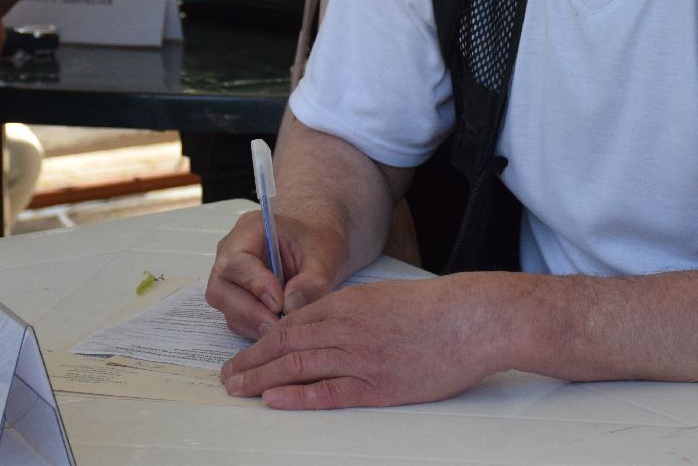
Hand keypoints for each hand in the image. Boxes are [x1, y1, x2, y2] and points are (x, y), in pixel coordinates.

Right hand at [205, 209, 350, 339]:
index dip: (254, 285)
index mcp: (250, 231)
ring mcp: (229, 277)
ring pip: (226, 308)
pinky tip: (279, 327)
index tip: (280, 302)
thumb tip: (290, 306)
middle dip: (249, 311)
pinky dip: (255, 328)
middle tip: (279, 324)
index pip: (236, 261)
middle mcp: (230, 253)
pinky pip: (236, 319)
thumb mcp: (324, 257)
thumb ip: (311, 281)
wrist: (317, 247)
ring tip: (283, 327)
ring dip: (253, 323)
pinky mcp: (235, 298)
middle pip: (220, 288)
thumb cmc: (318, 243)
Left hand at [219, 275, 502, 408]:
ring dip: (261, 378)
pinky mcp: (377, 385)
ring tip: (238, 389)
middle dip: (250, 361)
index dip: (261, 340)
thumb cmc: (434, 309)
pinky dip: (296, 396)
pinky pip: (328, 392)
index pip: (291, 322)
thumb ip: (349, 311)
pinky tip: (274, 399)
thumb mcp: (383, 298)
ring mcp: (360, 358)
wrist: (471, 319)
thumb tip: (319, 327)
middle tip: (226, 375)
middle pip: (285, 345)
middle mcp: (347, 328)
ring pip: (297, 366)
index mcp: (348, 304)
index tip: (243, 352)